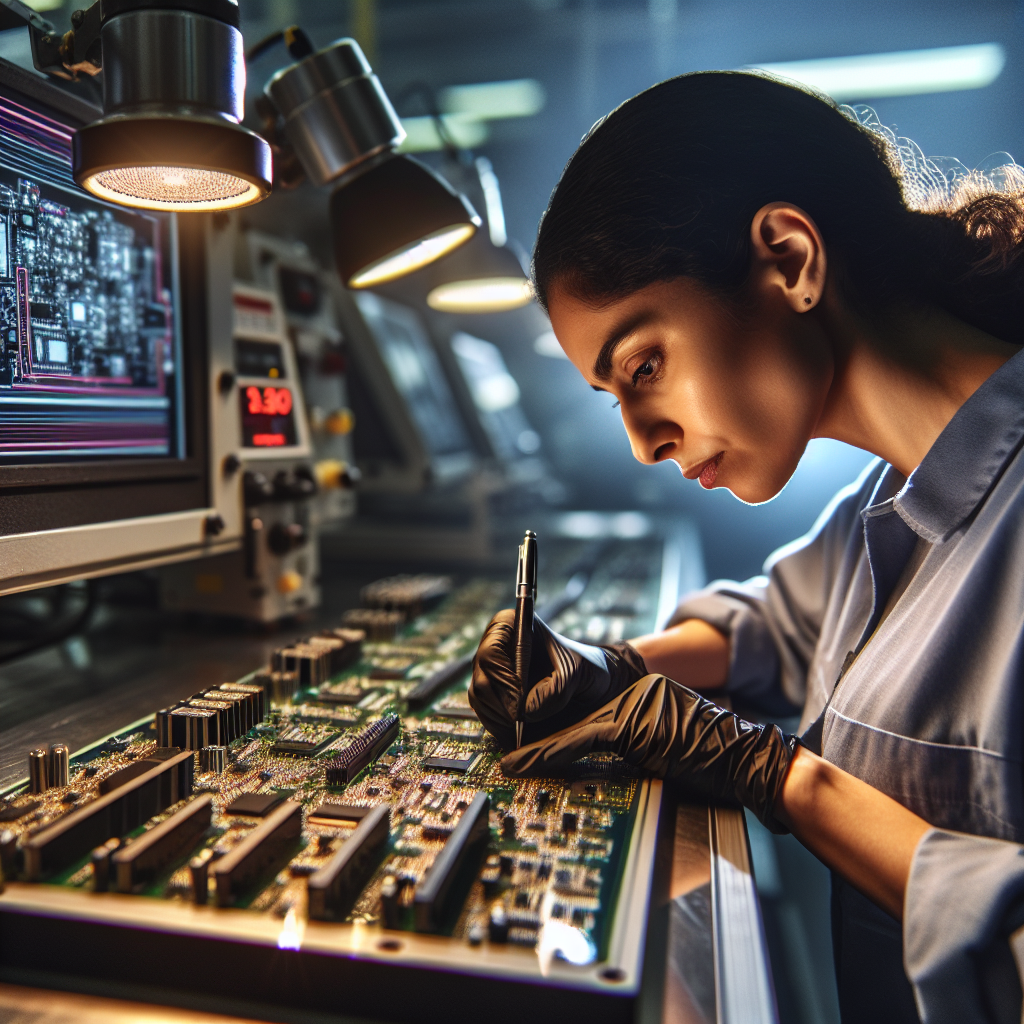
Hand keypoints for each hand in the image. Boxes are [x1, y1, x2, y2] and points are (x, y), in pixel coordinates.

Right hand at [469, 610, 647, 750]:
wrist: (587, 679)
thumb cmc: (583, 666)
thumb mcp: (576, 672)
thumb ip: (555, 689)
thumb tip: (526, 710)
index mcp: (510, 625)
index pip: (490, 654)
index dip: (502, 680)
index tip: (520, 701)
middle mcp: (494, 646)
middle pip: (481, 679)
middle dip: (500, 703)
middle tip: (519, 721)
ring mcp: (489, 670)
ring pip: (479, 698)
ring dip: (499, 717)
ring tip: (520, 729)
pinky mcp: (491, 692)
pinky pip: (485, 712)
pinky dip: (499, 726)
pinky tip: (516, 734)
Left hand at [501, 673, 796, 832]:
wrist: (746, 759)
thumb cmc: (716, 759)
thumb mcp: (667, 745)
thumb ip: (636, 741)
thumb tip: (600, 758)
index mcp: (644, 693)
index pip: (593, 711)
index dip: (560, 728)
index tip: (533, 739)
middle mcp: (635, 692)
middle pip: (577, 715)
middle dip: (543, 733)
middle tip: (511, 750)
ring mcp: (633, 705)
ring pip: (573, 726)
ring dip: (537, 747)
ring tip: (509, 761)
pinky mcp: (632, 724)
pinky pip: (582, 739)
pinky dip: (549, 753)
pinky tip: (525, 762)